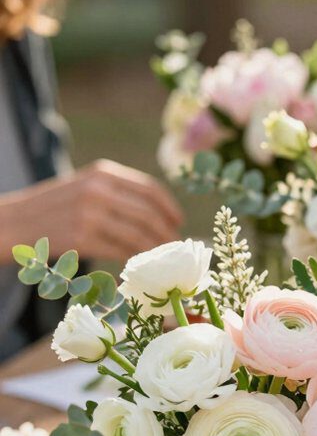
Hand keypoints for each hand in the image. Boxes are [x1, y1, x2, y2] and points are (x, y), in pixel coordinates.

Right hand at [0, 160, 182, 261]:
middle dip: (165, 233)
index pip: (149, 189)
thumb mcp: (88, 186)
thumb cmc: (59, 207)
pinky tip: (136, 263)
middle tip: (173, 246)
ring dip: (153, 249)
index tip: (178, 223)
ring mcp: (90, 214)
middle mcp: (98, 190)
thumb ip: (119, 194)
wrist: (18, 220)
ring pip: (137, 236)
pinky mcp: (82, 238)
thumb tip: (161, 216)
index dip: (169, 208)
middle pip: (147, 215)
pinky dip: (133, 258)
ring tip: (159, 257)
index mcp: (103, 172)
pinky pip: (119, 251)